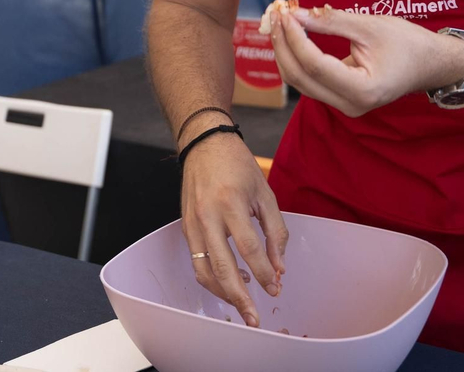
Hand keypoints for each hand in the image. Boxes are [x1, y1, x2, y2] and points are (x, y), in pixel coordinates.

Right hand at [179, 121, 287, 327]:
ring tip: (242, 304)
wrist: (203, 144)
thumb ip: (276, 231)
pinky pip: (196, 261)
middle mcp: (208, 216)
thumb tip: (279, 267)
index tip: (276, 288)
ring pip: (204, 271)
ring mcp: (193, 224)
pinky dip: (212, 278)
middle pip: (223, 268)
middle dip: (240, 298)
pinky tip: (230, 281)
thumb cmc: (237, 165)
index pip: (249, 250)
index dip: (264, 274)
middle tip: (254, 318)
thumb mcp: (265, 193)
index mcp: (231, 204)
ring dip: (223, 293)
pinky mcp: (185, 227)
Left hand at [269, 7, 463, 117]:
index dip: (295, 37)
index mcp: (363, 90)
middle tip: (275, 13)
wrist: (432, 64)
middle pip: (300, 77)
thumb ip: (331, 21)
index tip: (285, 11)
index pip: (315, 64)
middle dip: (283, 44)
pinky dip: (297, 58)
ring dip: (285, 51)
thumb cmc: (408, 43)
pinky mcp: (341, 99)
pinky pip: (309, 80)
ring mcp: (344, 106)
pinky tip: (291, 34)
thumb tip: (295, 12)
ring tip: (279, 21)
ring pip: (300, 81)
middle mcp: (350, 105)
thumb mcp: (370, 26)